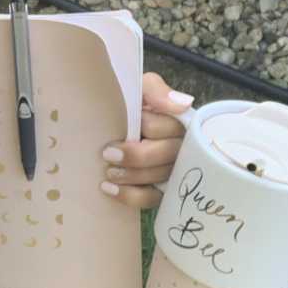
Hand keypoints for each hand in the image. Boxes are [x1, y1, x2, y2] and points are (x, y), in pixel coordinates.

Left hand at [100, 72, 192, 209]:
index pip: (169, 127)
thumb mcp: (139, 88)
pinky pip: (151, 199)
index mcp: (177, 121)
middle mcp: (179, 147)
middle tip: (108, 154)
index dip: (150, 127)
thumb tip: (181, 104)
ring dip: (132, 176)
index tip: (133, 127)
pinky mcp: (158, 190)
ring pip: (160, 178)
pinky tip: (109, 189)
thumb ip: (156, 90)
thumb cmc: (126, 104)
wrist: (106, 122)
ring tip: (108, 172)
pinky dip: (130, 196)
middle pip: (168, 155)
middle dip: (137, 156)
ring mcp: (170, 170)